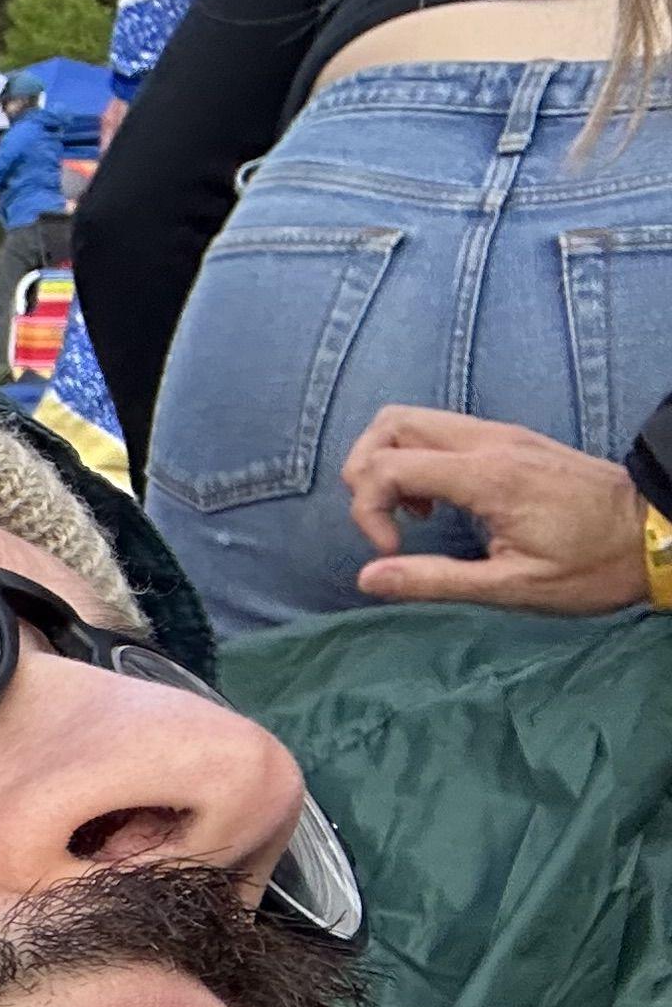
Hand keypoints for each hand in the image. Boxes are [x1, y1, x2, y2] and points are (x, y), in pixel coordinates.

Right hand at [342, 404, 649, 612]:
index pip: (386, 465)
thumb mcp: (513, 587)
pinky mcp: (509, 439)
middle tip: (385, 522)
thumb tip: (368, 576)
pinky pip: (439, 430)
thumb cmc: (592, 566)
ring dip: (388, 462)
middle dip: (364, 472)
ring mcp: (500, 434)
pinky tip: (437, 502)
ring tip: (409, 512)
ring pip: (410, 419)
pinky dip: (416, 459)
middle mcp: (488, 441)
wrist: (657, 533)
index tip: (391, 551)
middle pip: (389, 423)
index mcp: (487, 476)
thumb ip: (435, 580)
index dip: (368, 511)